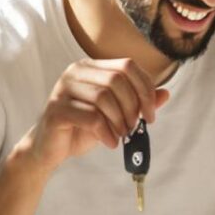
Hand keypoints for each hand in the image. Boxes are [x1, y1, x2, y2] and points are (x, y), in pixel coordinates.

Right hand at [18, 58, 168, 168]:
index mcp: (91, 67)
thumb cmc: (83, 129)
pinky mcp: (56, 109)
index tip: (150, 115)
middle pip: (117, 80)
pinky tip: (110, 143)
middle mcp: (75, 72)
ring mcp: (63, 89)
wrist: (49, 149)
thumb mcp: (115, 114)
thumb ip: (137, 102)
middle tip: (134, 128)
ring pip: (104, 97)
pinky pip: (91, 117)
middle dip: (133, 107)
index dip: (145, 89)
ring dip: (120, 121)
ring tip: (121, 136)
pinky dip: (106, 133)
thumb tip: (165, 93)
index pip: (128, 65)